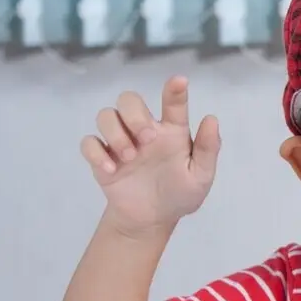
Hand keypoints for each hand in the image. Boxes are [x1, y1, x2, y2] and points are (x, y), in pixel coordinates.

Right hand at [79, 76, 220, 235]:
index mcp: (173, 131)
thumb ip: (208, 149)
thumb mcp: (201, 176)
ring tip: (130, 157)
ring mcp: (122, 142)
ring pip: (106, 115)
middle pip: (129, 100)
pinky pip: (89, 142)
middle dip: (134, 114)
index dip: (175, 90)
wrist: (153, 219)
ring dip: (115, 132)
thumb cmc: (180, 192)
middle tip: (147, 139)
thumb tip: (211, 118)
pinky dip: (96, 153)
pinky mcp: (103, 158)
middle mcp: (145, 130)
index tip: (180, 81)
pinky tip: (111, 169)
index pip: (173, 104)